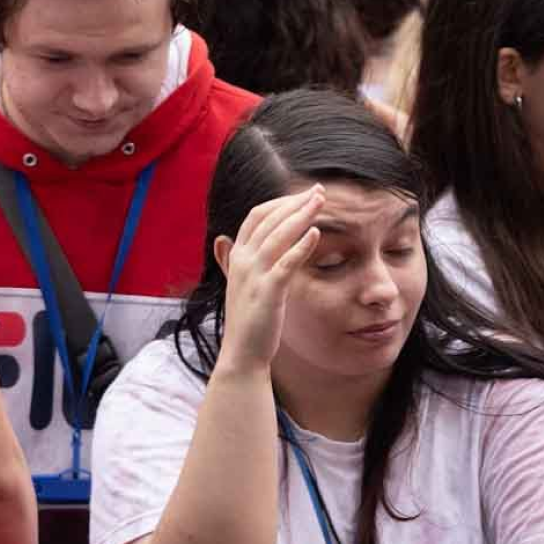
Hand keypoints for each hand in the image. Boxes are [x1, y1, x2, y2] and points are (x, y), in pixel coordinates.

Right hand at [218, 187, 324, 374]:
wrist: (242, 352)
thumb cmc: (247, 317)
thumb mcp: (238, 283)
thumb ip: (231, 259)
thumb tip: (223, 239)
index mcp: (237, 257)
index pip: (257, 217)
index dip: (280, 202)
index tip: (304, 193)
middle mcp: (242, 261)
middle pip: (269, 221)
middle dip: (295, 202)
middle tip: (319, 190)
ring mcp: (253, 276)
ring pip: (277, 236)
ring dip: (301, 215)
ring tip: (320, 202)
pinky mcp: (267, 292)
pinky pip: (285, 264)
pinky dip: (300, 246)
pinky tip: (316, 233)